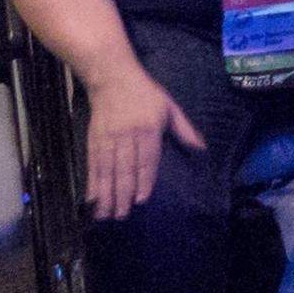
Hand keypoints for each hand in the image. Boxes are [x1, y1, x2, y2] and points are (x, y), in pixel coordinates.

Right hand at [81, 65, 207, 220]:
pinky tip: (91, 198)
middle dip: (122, 194)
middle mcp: (127, 135)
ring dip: (106, 194)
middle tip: (122, 216)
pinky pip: (93, 164)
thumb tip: (202, 148)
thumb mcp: (169, 107)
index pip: (146, 158)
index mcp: (149, 128)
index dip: (143, 179)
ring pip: (107, 170)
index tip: (141, 200)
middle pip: (125, 168)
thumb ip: (185, 130)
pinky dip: (91, 182)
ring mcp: (108, 138)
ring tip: (105, 214)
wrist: (112, 77)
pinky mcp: (93, 139)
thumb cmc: (145, 94)